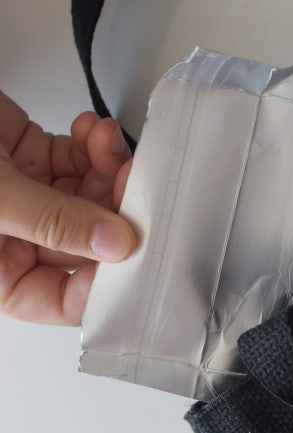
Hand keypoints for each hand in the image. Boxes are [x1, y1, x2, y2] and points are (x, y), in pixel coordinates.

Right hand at [0, 91, 134, 324]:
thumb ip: (53, 223)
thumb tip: (115, 246)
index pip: (65, 300)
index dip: (106, 282)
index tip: (138, 251)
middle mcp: (13, 242)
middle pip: (90, 245)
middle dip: (117, 213)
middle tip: (134, 185)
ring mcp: (25, 200)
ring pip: (92, 200)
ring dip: (110, 171)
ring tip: (107, 145)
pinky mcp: (30, 160)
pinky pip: (80, 163)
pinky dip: (95, 147)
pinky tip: (92, 131)